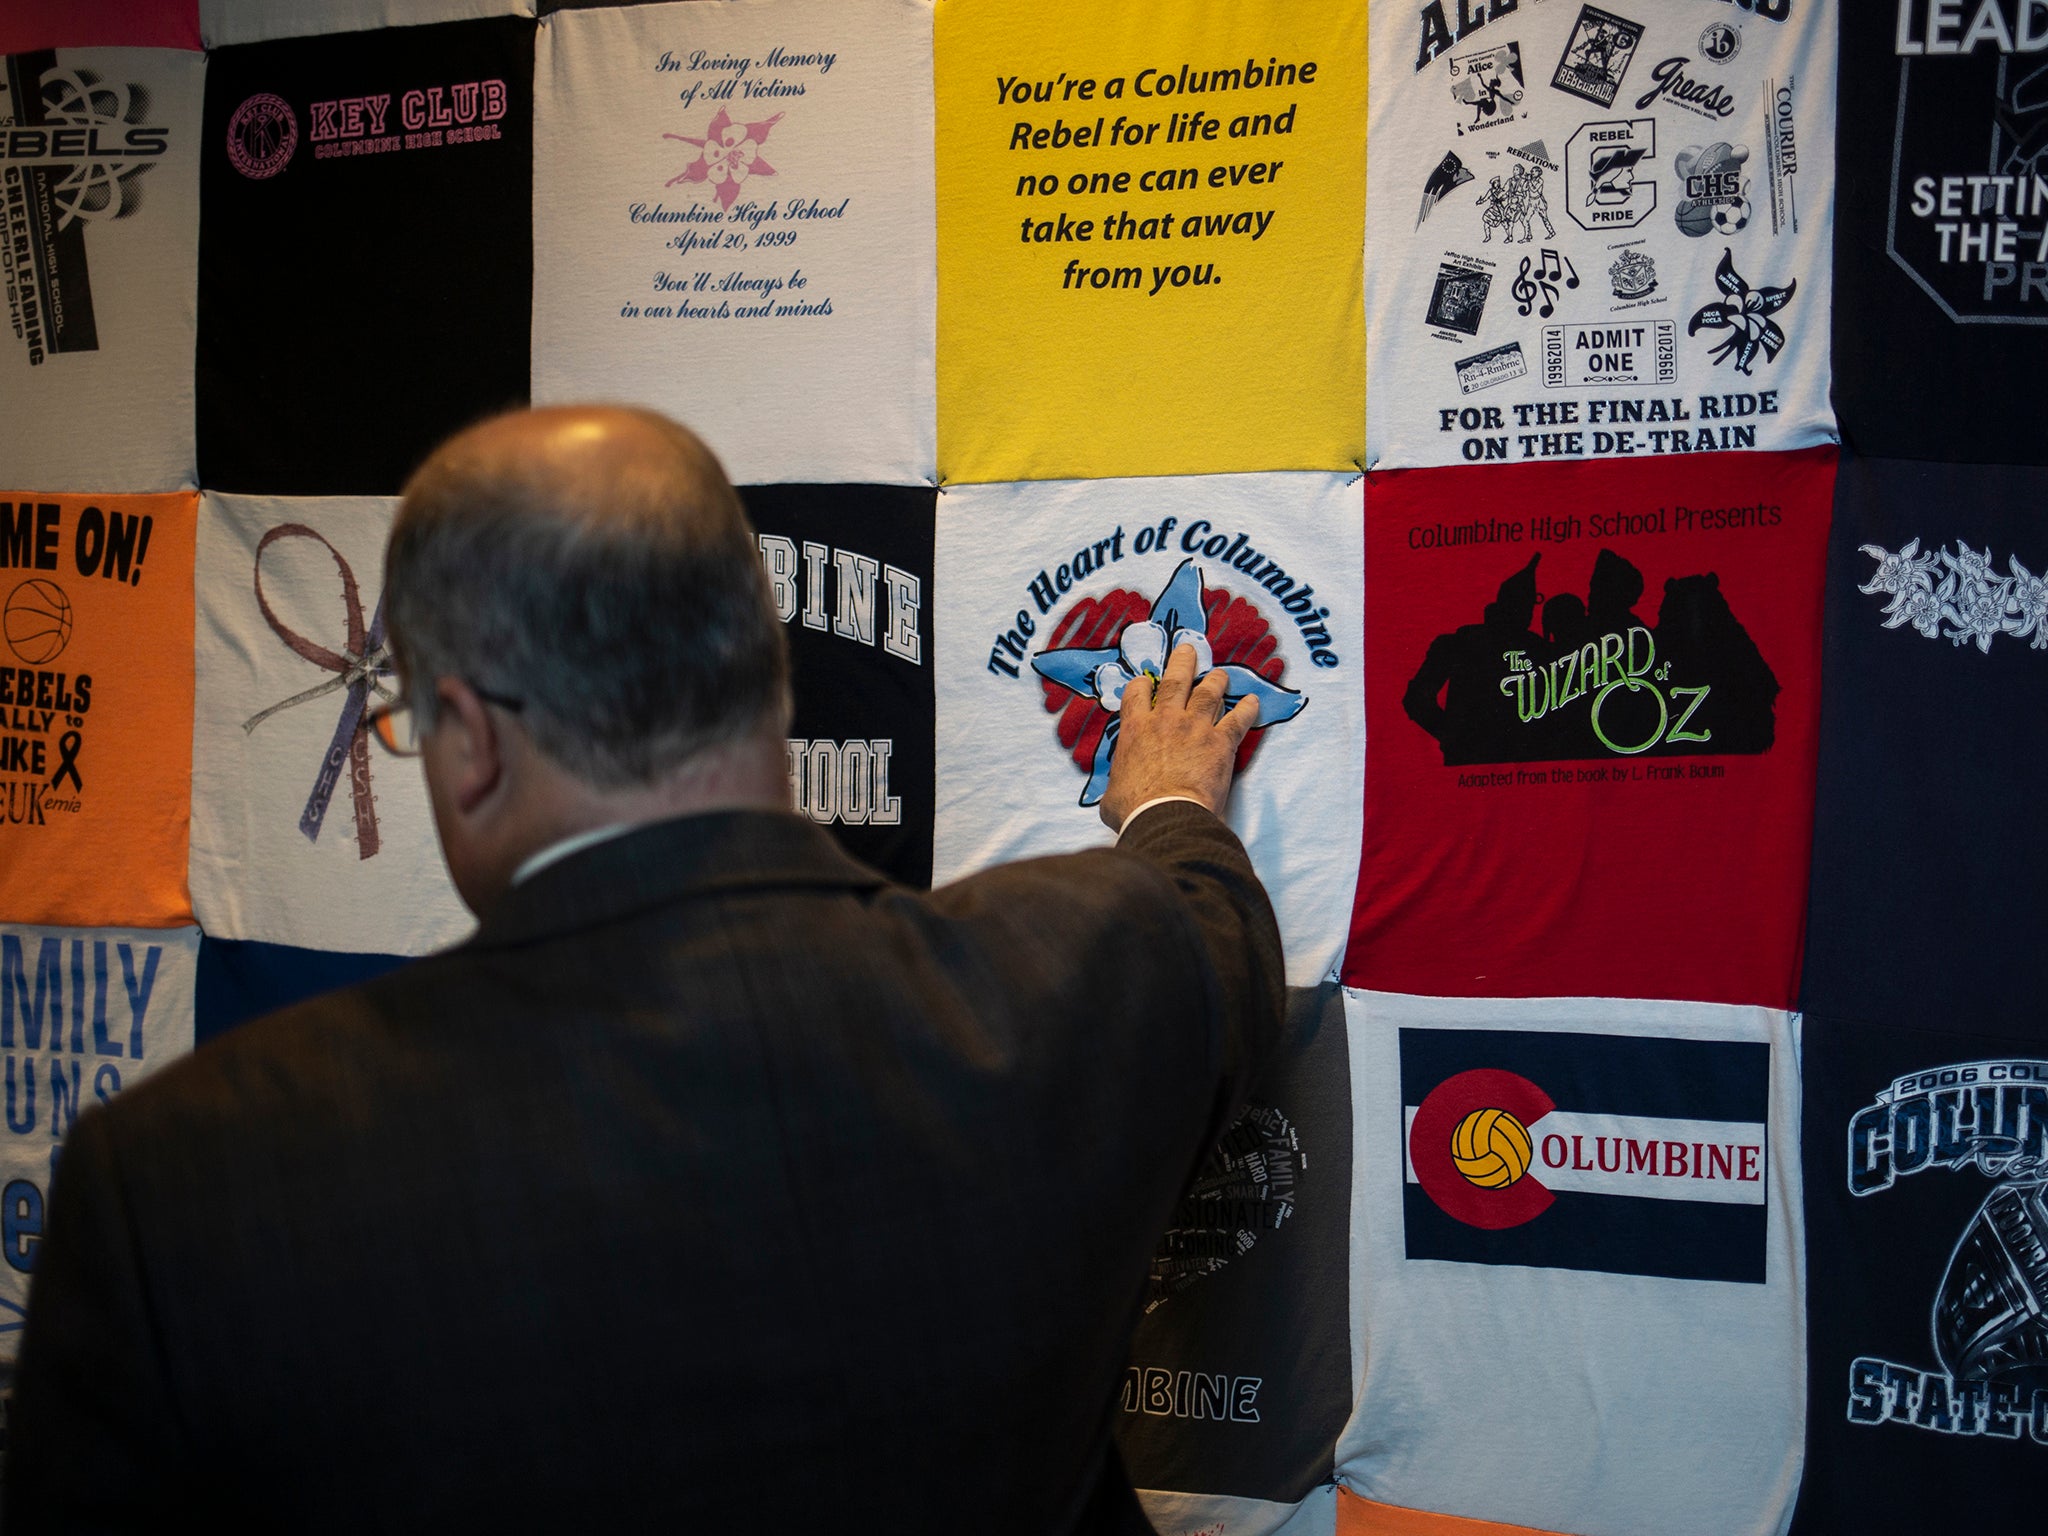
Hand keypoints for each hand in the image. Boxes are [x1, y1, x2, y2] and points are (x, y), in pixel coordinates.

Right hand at [1098, 641, 1259, 831]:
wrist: (1166, 815)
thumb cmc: (1135, 808)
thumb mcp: (1112, 793)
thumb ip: (1117, 783)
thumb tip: (1116, 796)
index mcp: (1135, 729)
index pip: (1137, 692)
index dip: (1142, 685)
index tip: (1147, 683)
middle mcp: (1166, 720)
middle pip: (1176, 680)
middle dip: (1183, 662)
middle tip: (1189, 649)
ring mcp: (1195, 728)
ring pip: (1209, 693)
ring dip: (1216, 680)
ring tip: (1221, 674)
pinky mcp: (1221, 742)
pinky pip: (1238, 719)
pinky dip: (1247, 709)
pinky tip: (1253, 701)